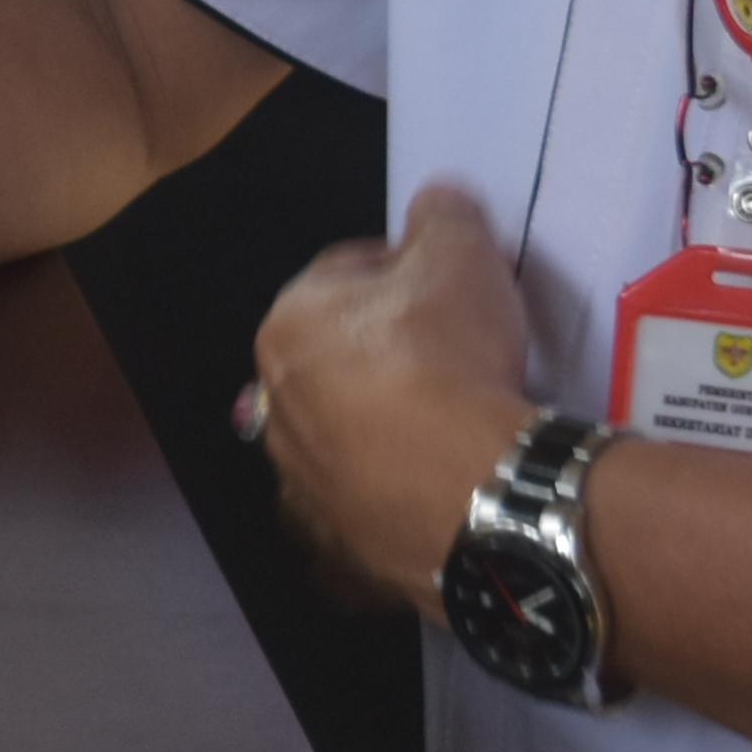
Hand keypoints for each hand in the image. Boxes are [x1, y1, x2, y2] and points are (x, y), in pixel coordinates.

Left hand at [250, 179, 554, 602]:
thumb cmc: (450, 357)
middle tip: (457, 354)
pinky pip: (362, 515)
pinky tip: (431, 494)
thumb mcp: (460, 254)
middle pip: (337, 362)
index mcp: (287, 327)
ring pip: (341, 443)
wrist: (475, 491)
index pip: (344, 276)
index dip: (404, 268)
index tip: (452, 282)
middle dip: (388, 352)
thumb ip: (444, 217)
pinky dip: (388, 504)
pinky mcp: (341, 551)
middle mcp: (275, 408)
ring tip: (449, 430)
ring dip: (382, 431)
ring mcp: (304, 488)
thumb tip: (437, 201)